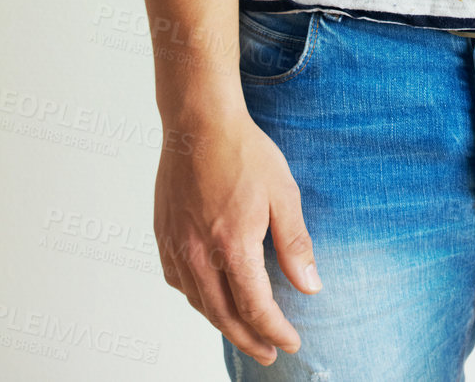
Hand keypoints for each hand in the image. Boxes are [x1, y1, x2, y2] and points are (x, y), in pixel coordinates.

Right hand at [154, 108, 321, 363]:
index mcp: (232, 245)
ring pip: (199, 302)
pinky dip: (197, 298)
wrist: (199, 120)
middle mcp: (199, 253)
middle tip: (269, 353)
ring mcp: (176, 246)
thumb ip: (295, 245)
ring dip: (223, 323)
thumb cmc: (244, 152)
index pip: (255, 308)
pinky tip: (210, 297)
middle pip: (224, 316)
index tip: (291, 342)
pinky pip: (178, 281)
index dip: (275, 331)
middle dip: (250, 340)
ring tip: (244, 331)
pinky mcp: (163, 235)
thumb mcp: (283, 194)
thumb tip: (310, 287)